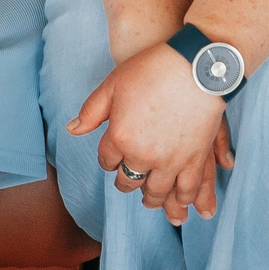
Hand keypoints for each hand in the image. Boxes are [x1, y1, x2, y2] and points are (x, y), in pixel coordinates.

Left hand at [68, 44, 232, 225]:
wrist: (196, 65)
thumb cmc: (152, 69)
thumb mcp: (113, 84)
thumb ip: (91, 111)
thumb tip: (72, 129)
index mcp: (119, 137)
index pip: (107, 161)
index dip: (108, 161)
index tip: (111, 160)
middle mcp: (142, 154)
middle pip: (129, 181)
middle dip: (126, 183)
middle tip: (127, 183)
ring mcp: (170, 160)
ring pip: (157, 192)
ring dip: (152, 199)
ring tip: (151, 201)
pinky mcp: (195, 160)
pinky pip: (186, 189)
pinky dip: (182, 200)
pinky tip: (180, 204)